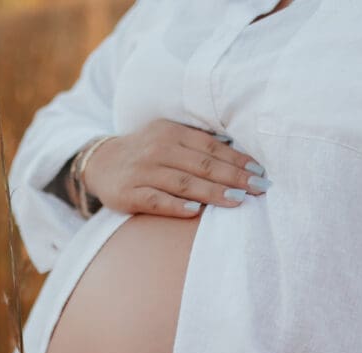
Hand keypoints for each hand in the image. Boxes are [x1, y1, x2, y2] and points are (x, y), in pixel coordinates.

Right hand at [80, 118, 270, 216]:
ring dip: (213, 192)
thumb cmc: (147, 153)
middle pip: (202, 164)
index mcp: (172, 132)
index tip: (260, 172)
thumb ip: (199, 145)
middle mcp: (158, 149)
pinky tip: (195, 212)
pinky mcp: (128, 193)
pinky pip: (155, 200)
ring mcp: (142, 171)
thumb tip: (241, 156)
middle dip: (234, 177)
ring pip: (183, 182)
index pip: (212, 147)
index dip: (237, 159)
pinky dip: (175, 206)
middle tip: (259, 188)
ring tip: (238, 200)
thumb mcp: (169, 138)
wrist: (100, 162)